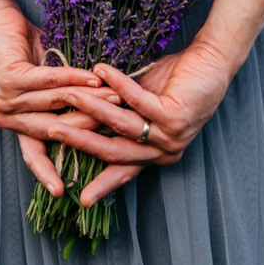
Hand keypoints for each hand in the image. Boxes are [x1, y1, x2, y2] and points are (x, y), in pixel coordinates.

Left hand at [0, 0, 119, 195]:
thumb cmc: (24, 53)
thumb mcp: (46, 85)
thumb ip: (64, 106)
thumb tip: (101, 122)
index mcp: (15, 123)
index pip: (34, 155)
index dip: (50, 173)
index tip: (67, 194)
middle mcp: (8, 116)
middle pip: (58, 129)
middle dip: (92, 126)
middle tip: (124, 123)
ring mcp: (7, 98)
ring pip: (58, 105)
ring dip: (90, 100)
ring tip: (118, 97)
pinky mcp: (10, 78)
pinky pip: (50, 82)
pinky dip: (74, 79)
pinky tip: (94, 77)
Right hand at [65, 42, 240, 205]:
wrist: (211, 65)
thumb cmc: (175, 84)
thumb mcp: (142, 106)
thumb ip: (120, 117)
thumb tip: (83, 117)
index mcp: (156, 155)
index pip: (122, 171)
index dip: (102, 185)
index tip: (81, 199)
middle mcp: (164, 151)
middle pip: (114, 151)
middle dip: (80, 141)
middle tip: (52, 132)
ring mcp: (171, 135)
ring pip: (121, 125)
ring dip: (92, 109)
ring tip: (68, 95)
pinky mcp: (175, 115)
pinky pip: (137, 100)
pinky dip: (117, 85)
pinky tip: (100, 71)